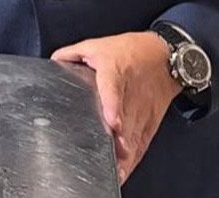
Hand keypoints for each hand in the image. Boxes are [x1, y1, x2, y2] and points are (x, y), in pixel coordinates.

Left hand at [51, 31, 181, 184]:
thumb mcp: (97, 44)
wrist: (166, 57)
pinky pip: (141, 142)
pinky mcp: (149, 121)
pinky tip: (123, 171)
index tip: (113, 123)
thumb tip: (53, 62)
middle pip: (124, 120)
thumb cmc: (131, 50)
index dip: (112, 105)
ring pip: (133, 136)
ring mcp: (142, 110)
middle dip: (117, 142)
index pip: (112, 88)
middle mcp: (130, 94)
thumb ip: (72, 53)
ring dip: (124, 156)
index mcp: (115, 71)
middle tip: (106, 160)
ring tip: (113, 173)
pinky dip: (133, 158)